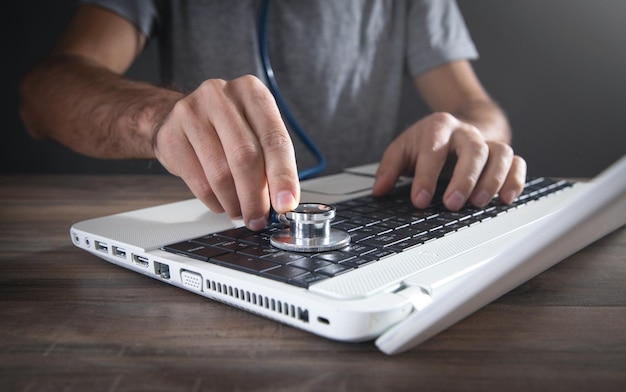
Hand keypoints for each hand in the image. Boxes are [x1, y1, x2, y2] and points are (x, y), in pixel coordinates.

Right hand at [153, 75, 299, 229]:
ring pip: (220, 173)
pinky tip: (222, 203)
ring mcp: (191, 113)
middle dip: (255, 197)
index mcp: (252, 92)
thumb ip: (273, 162)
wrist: (179, 119)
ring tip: (241, 211)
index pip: (274, 139)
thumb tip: (283, 201)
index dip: (283, 176)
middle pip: (245, 157)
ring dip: (234, 203)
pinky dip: (215, 202)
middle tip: (259, 217)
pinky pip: (198, 182)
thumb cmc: (227, 128)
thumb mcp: (256, 133)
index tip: (286, 204)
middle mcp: (221, 96)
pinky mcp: (170, 136)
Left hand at [372, 112, 525, 209]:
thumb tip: (380, 190)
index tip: (420, 200)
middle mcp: (466, 133)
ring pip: (501, 154)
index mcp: (438, 126)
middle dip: (464, 179)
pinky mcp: (503, 155)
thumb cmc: (427, 142)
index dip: (427, 176)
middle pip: (474, 150)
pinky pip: (518, 163)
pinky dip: (515, 180)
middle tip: (451, 204)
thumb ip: (389, 168)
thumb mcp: (402, 149)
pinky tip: (505, 199)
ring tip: (478, 204)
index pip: (434, 149)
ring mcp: (488, 142)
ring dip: (493, 180)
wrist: (456, 128)